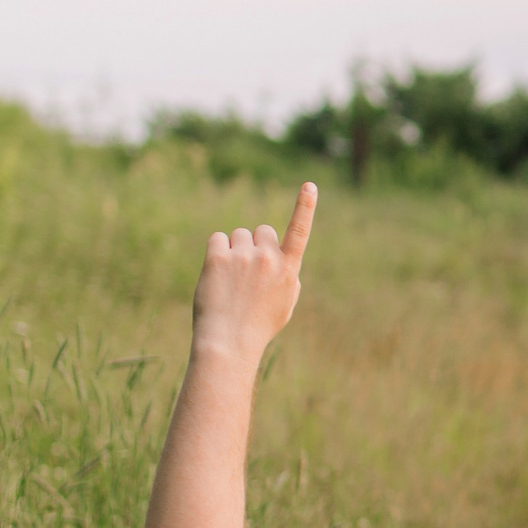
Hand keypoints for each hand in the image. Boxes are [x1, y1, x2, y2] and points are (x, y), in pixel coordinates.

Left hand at [192, 183, 316, 358]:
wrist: (229, 342)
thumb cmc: (258, 325)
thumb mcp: (285, 303)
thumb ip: (286, 275)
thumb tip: (280, 253)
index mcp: (289, 270)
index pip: (299, 231)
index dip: (305, 207)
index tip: (310, 186)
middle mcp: (268, 258)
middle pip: (262, 231)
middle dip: (256, 244)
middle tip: (248, 271)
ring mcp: (243, 256)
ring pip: (239, 235)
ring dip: (235, 250)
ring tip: (231, 279)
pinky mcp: (218, 257)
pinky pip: (218, 239)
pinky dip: (217, 252)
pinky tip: (217, 274)